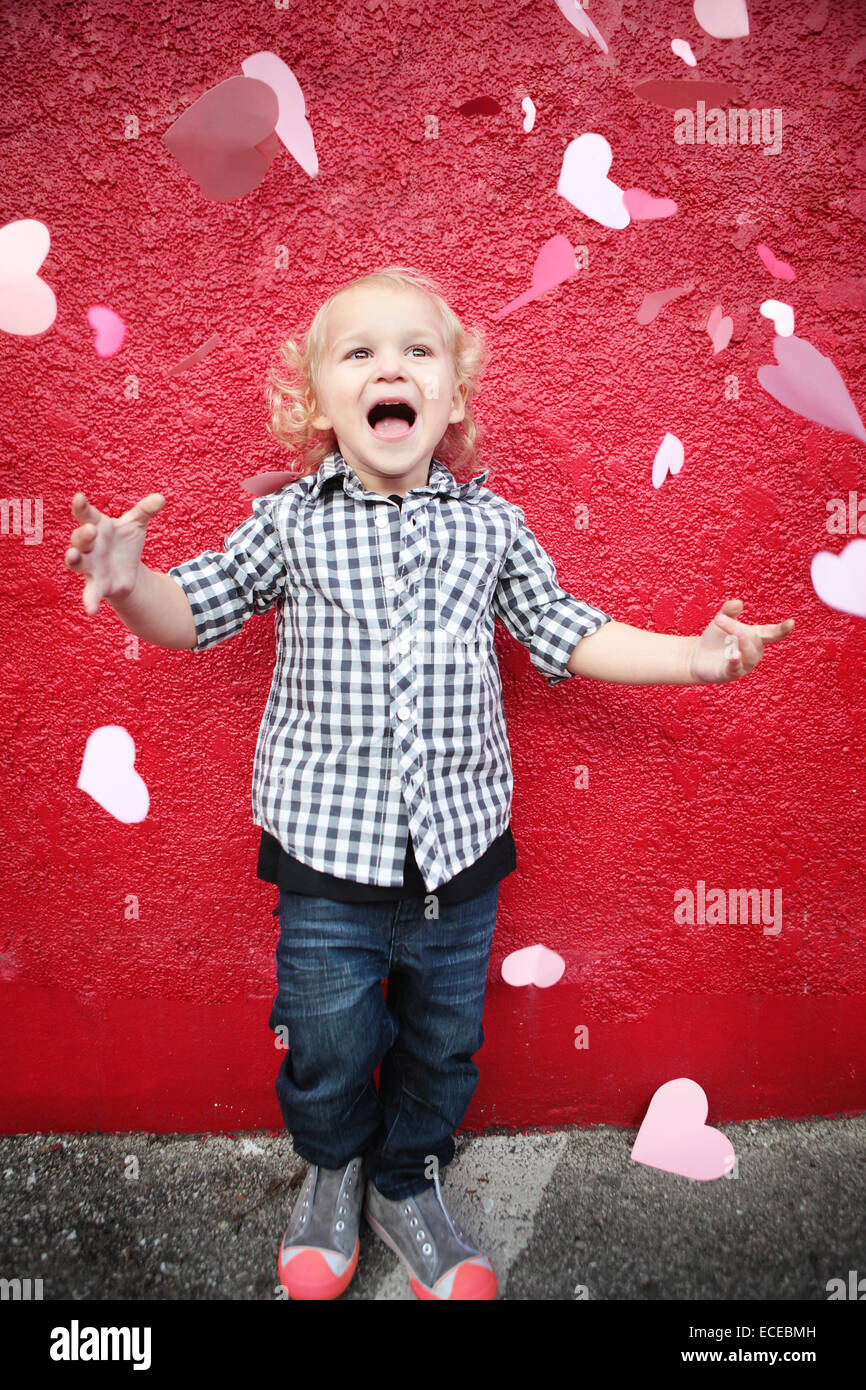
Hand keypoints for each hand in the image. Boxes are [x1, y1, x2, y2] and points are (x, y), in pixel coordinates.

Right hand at [64, 491, 166, 616]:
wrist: (126, 570)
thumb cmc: (125, 542)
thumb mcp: (136, 525)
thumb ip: (145, 510)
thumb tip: (161, 498)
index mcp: (97, 526)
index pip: (86, 514)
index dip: (81, 506)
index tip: (79, 497)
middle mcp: (89, 546)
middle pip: (80, 539)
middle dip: (83, 535)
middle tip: (90, 530)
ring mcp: (90, 566)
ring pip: (77, 562)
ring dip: (74, 559)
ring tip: (73, 556)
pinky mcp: (96, 586)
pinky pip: (90, 594)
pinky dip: (89, 602)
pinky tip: (92, 612)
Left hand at [689, 599, 794, 683]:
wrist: (696, 656)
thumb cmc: (715, 639)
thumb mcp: (722, 621)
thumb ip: (729, 611)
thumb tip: (738, 602)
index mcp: (755, 638)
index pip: (772, 634)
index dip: (782, 629)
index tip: (791, 623)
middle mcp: (753, 653)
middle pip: (754, 640)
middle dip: (739, 629)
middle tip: (720, 618)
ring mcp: (743, 665)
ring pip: (750, 655)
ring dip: (742, 643)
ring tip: (732, 635)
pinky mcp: (729, 674)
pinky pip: (736, 669)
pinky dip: (736, 662)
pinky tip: (734, 655)